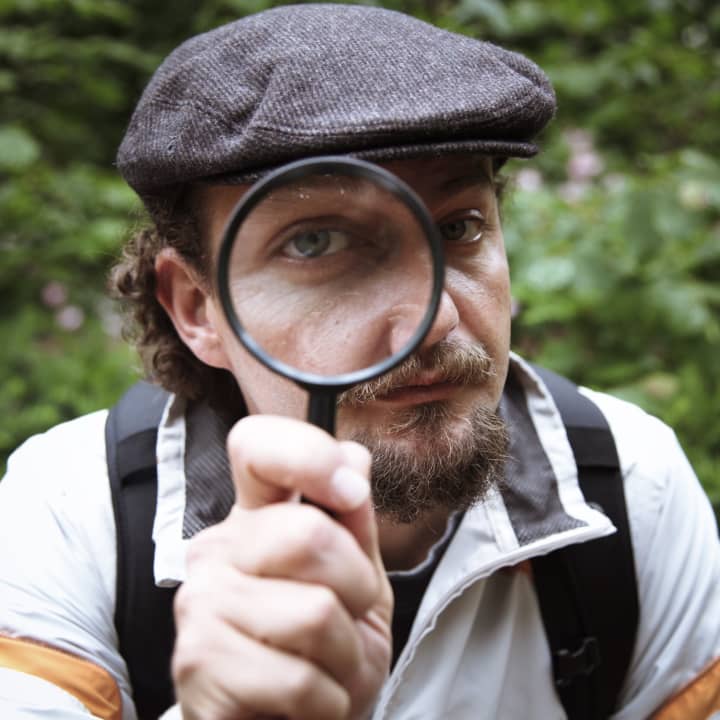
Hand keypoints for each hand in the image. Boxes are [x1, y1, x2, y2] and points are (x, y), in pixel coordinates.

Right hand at [171, 415, 392, 719]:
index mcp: (256, 514)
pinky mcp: (198, 664)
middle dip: (356, 587)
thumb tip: (353, 457)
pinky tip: (307, 698)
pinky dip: (326, 698)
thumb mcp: (356, 577)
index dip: (307, 453)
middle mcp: (218, 547)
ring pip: (313, 612)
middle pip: (308, 534)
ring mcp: (200, 603)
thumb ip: (354, 520)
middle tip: (347, 616)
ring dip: (345, 654)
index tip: (349, 492)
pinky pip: (296, 678)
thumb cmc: (324, 646)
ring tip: (326, 664)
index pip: (256, 445)